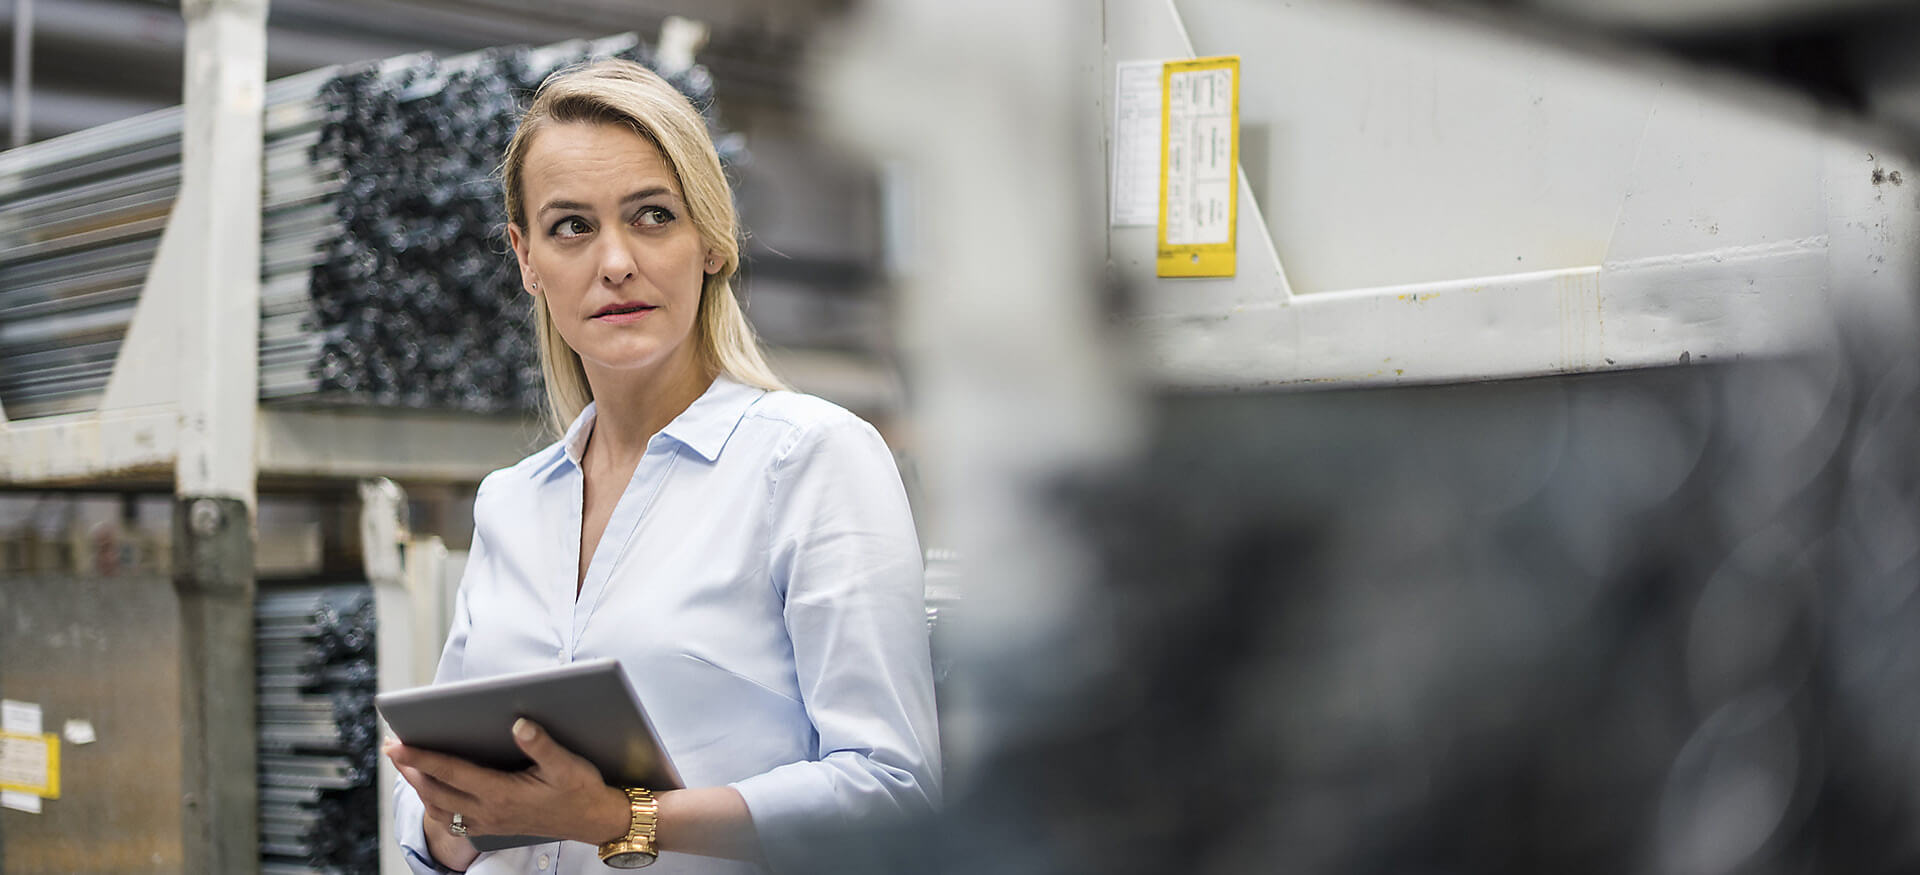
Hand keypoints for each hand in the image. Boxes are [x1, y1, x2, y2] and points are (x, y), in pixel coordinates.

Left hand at [386, 719, 630, 852]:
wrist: (594, 821)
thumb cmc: (581, 790)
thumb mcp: (567, 764)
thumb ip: (541, 744)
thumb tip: (519, 723)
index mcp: (503, 793)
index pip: (451, 772)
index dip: (421, 757)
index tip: (398, 744)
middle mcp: (490, 811)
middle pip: (435, 791)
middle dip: (410, 769)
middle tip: (392, 748)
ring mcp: (489, 822)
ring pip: (439, 808)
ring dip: (418, 787)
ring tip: (405, 766)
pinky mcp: (493, 827)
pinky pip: (453, 820)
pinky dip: (435, 805)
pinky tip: (433, 792)